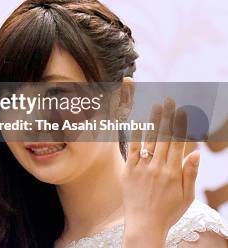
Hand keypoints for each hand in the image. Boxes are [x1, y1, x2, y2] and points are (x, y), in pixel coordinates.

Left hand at [122, 98, 199, 246]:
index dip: (182, 127)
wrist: (144, 225)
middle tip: (170, 101)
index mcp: (174, 174)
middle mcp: (159, 169)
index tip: (184, 112)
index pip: (179, 145)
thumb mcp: (187, 197)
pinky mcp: (129, 171)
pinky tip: (138, 121)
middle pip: (165, 138)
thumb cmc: (168, 212)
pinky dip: (135, 135)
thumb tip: (195, 153)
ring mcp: (143, 169)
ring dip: (153, 122)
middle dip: (169, 118)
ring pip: (149, 140)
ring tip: (157, 106)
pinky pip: (132, 149)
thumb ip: (190, 174)